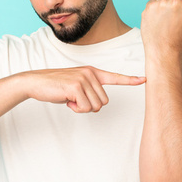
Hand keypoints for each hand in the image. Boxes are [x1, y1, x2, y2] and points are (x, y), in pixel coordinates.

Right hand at [20, 66, 145, 112]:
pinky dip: (76, 109)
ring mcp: (84, 79)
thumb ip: (90, 91)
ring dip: (82, 108)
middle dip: (90, 106)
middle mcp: (91, 73)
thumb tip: (98, 104)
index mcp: (93, 72)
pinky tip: (67, 100)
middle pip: (104, 102)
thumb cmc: (57, 87)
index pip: (115, 77)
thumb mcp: (77, 86)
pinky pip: (85, 108)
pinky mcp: (76, 86)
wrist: (36, 82)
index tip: (145, 79)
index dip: (130, 80)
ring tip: (70, 99)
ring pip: (96, 106)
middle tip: (76, 100)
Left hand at [141, 0, 181, 56]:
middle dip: (172, 4)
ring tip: (164, 22)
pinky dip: (153, 11)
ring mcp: (162, 3)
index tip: (180, 13)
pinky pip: (152, 3)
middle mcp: (176, 1)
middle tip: (172, 20)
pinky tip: (156, 22)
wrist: (164, 51)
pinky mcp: (150, 7)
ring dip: (162, 6)